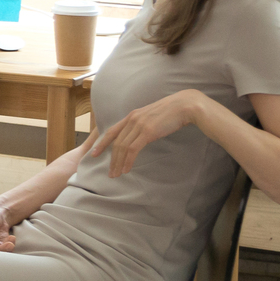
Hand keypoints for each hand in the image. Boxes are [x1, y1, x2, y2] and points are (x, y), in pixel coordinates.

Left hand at [85, 91, 202, 176]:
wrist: (185, 106)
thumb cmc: (172, 113)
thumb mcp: (152, 117)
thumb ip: (143, 124)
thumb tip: (140, 136)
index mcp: (132, 115)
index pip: (112, 131)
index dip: (102, 142)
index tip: (94, 153)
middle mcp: (132, 119)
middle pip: (116, 142)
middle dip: (111, 159)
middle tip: (109, 172)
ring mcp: (139, 125)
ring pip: (122, 147)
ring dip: (118, 163)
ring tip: (116, 174)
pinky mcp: (147, 131)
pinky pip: (133, 149)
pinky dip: (128, 160)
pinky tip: (126, 169)